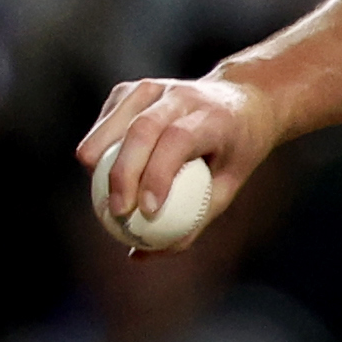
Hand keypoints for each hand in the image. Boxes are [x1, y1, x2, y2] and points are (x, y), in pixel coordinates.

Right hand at [76, 74, 282, 246]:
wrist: (243, 100)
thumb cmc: (236, 151)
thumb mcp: (230, 185)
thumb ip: (193, 219)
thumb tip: (145, 253)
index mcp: (213, 116)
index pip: (178, 140)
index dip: (158, 174)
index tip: (148, 211)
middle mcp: (181, 95)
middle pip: (142, 129)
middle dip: (124, 173)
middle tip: (117, 213)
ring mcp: (153, 88)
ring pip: (116, 122)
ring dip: (101, 160)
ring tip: (101, 198)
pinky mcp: (131, 90)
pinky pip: (107, 122)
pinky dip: (99, 148)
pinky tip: (103, 175)